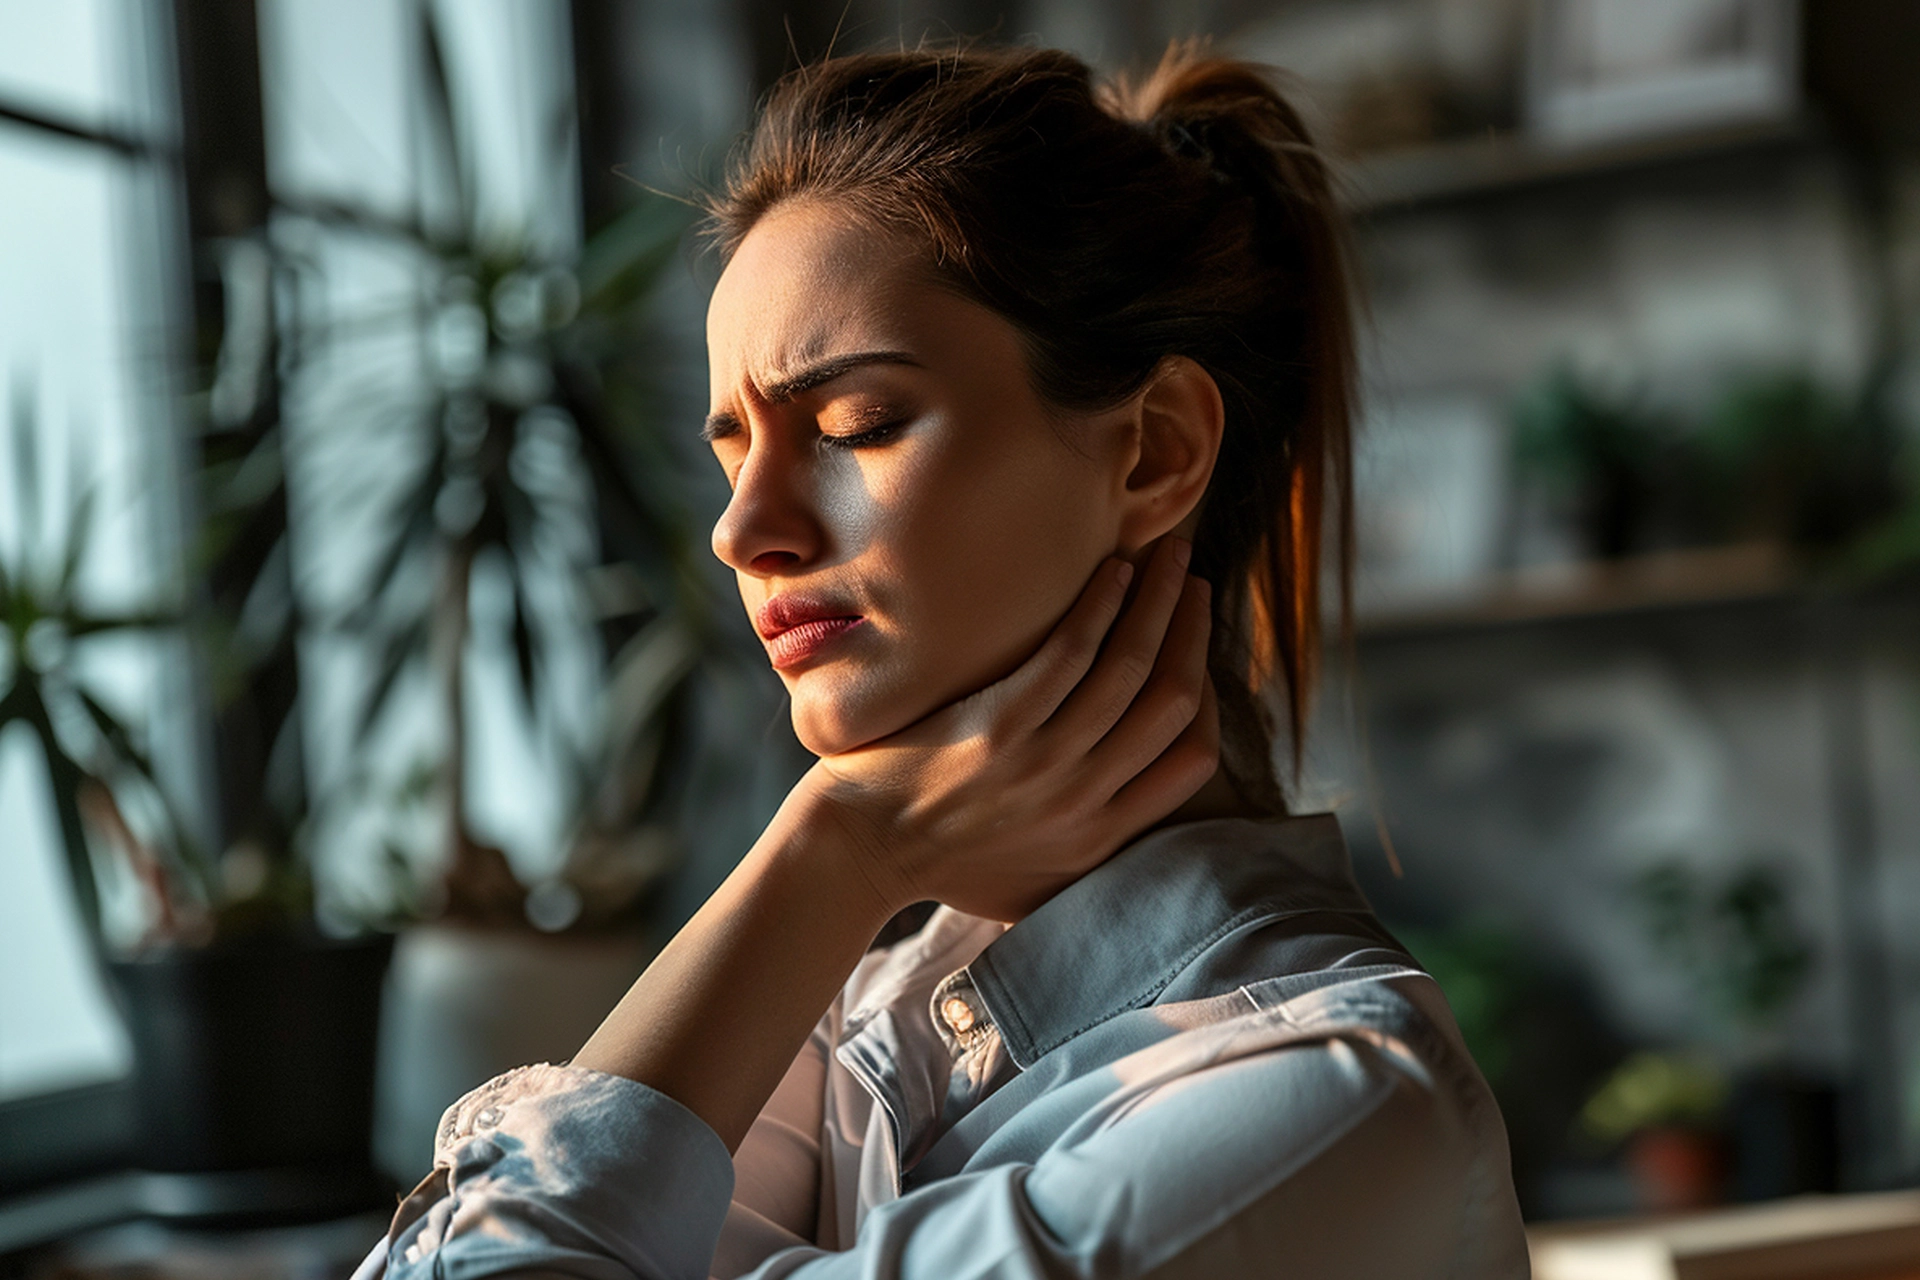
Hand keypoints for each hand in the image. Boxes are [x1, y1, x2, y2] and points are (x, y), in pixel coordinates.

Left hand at [786, 536, 1220, 921]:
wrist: (858, 856)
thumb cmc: (936, 865)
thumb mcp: (1029, 884)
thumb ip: (1082, 853)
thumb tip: (1122, 818)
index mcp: (1100, 838)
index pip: (1194, 758)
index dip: (1209, 695)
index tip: (1198, 652)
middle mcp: (1084, 801)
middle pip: (1173, 701)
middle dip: (1194, 630)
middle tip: (1195, 583)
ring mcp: (1044, 763)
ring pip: (1131, 666)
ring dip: (1160, 600)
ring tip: (1167, 556)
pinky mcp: (999, 726)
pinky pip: (1070, 653)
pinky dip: (1101, 604)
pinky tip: (1112, 570)